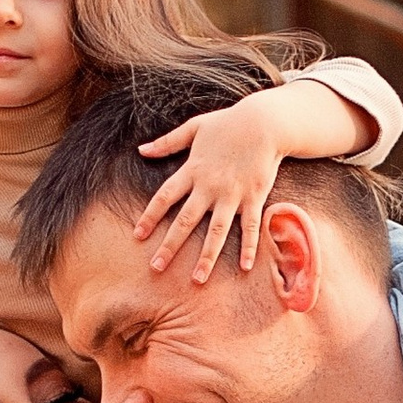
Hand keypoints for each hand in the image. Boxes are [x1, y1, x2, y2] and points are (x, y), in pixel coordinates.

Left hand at [134, 99, 293, 282]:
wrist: (265, 122)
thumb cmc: (228, 123)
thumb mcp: (194, 127)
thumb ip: (167, 142)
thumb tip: (140, 150)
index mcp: (192, 170)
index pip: (164, 197)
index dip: (150, 216)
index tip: (137, 236)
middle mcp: (210, 186)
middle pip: (185, 220)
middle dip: (170, 245)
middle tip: (156, 268)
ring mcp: (232, 194)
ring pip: (216, 230)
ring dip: (207, 256)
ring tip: (198, 280)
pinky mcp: (254, 197)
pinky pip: (250, 226)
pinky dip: (249, 246)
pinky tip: (245, 267)